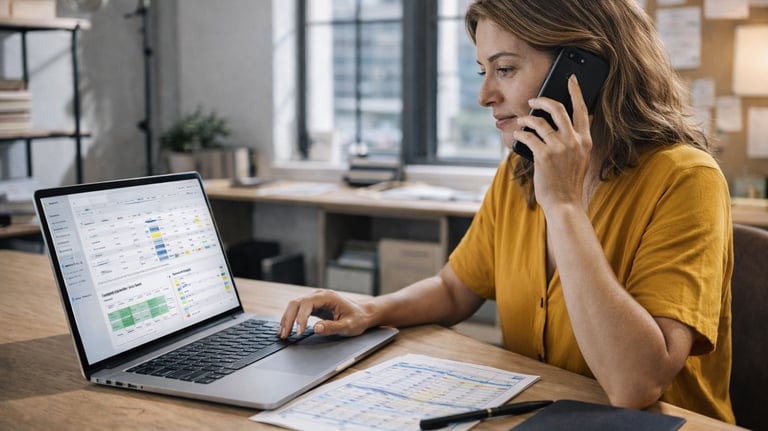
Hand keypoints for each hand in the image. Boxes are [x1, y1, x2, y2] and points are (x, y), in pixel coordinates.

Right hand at [278, 289, 372, 338]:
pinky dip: (291, 319)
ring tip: (282, 334)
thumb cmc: (358, 318)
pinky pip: (298, 310)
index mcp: (328, 297)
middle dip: (288, 319)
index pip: (307, 304)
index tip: (299, 333)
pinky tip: (287, 328)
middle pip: (296, 303)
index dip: (301, 318)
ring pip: (294, 305)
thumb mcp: (348, 326)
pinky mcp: (313, 306)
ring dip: (286, 319)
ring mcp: (315, 299)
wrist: (363, 313)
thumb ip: (332, 327)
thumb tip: (316, 328)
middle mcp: (319, 295)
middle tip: (284, 335)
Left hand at [513, 75, 592, 210]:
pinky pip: (528, 137)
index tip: (570, 79)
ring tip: (521, 122)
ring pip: (539, 122)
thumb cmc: (569, 182)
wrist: (565, 203)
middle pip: (558, 109)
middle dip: (543, 100)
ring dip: (526, 119)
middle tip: (533, 100)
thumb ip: (580, 139)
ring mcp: (559, 148)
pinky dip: (520, 134)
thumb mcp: (582, 158)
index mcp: (585, 141)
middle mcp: (574, 141)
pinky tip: (517, 135)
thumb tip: (584, 118)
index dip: (576, 92)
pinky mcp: (544, 156)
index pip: (582, 110)